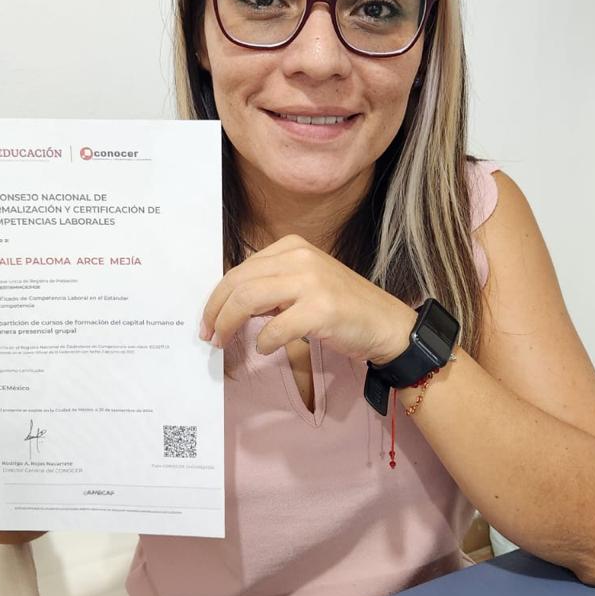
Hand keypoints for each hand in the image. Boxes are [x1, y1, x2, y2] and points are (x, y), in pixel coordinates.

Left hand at [200, 235, 415, 364]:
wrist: (386, 324)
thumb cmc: (342, 309)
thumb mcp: (303, 285)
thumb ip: (271, 287)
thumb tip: (229, 306)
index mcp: (292, 247)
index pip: (240, 270)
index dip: (216, 297)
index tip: (208, 320)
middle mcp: (300, 257)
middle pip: (238, 282)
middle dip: (215, 311)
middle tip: (208, 335)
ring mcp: (312, 281)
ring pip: (249, 299)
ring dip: (229, 324)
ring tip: (223, 342)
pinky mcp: (321, 309)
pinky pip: (276, 328)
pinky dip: (264, 341)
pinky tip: (266, 348)